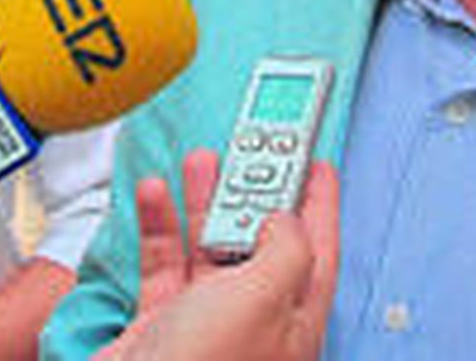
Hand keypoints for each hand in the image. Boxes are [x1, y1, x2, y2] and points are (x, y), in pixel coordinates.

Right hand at [100, 149, 339, 360]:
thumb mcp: (264, 295)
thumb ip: (286, 250)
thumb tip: (287, 220)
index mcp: (294, 324)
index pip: (319, 254)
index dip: (321, 205)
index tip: (319, 164)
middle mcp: (253, 324)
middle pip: (261, 245)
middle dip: (254, 194)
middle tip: (251, 148)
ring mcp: (205, 326)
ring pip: (209, 249)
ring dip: (203, 203)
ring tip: (201, 161)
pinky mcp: (161, 326)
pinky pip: (163, 266)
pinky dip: (158, 228)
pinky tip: (154, 196)